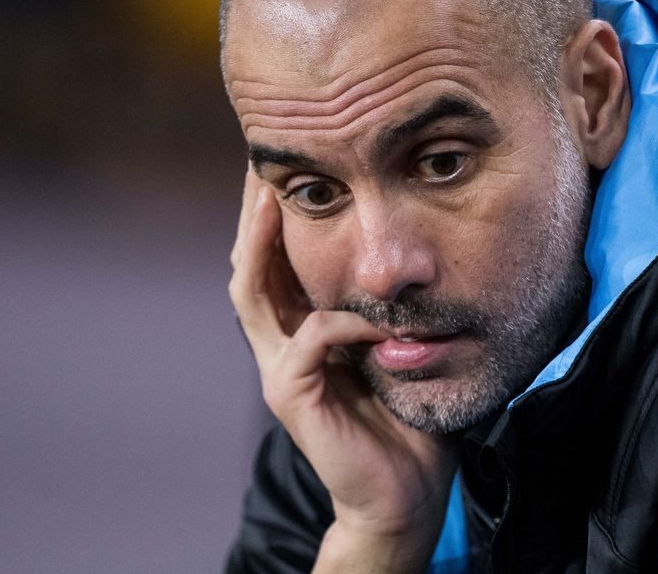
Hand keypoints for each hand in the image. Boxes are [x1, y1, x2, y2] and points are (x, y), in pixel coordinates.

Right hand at [229, 169, 458, 572]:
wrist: (404, 492)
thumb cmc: (408, 415)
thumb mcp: (395, 346)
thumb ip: (385, 307)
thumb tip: (405, 254)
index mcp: (302, 332)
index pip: (276, 264)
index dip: (272, 218)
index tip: (284, 169)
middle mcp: (280, 346)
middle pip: (249, 267)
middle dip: (251, 215)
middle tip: (258, 165)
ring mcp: (280, 371)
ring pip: (253, 293)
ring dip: (261, 243)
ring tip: (268, 199)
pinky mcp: (292, 396)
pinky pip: (311, 339)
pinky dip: (343, 319)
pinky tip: (373, 313)